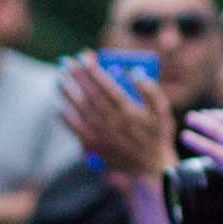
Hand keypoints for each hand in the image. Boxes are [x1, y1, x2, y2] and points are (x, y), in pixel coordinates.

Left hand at [59, 52, 176, 175]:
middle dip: (77, 76)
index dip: (94, 71)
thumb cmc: (156, 135)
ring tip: (60, 78)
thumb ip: (151, 90)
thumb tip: (135, 72)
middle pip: (90, 95)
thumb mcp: (163, 112)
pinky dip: (66, 118)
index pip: (106, 86)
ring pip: (79, 110)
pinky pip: (75, 129)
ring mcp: (101, 135)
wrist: (150, 167)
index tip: (85, 57)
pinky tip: (61, 107)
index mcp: (129, 111)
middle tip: (67, 62)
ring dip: (68, 93)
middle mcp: (112, 122)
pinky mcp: (93, 146)